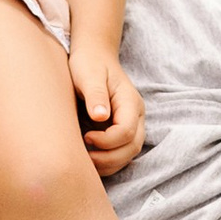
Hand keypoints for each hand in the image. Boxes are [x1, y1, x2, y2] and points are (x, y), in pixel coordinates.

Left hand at [71, 48, 146, 176]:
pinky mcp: (121, 131)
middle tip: (85, 157)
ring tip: (85, 161)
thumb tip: (100, 117)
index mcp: (130, 102)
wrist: (94, 55)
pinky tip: (88, 159)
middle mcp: (135, 116)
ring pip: (128, 154)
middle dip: (109, 158)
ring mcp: (130, 125)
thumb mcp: (89, 74)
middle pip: (132, 147)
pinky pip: (120, 154)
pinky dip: (106, 162)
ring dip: (108, 164)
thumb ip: (95, 94)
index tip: (86, 136)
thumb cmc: (90, 63)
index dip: (107, 141)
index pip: (127, 131)